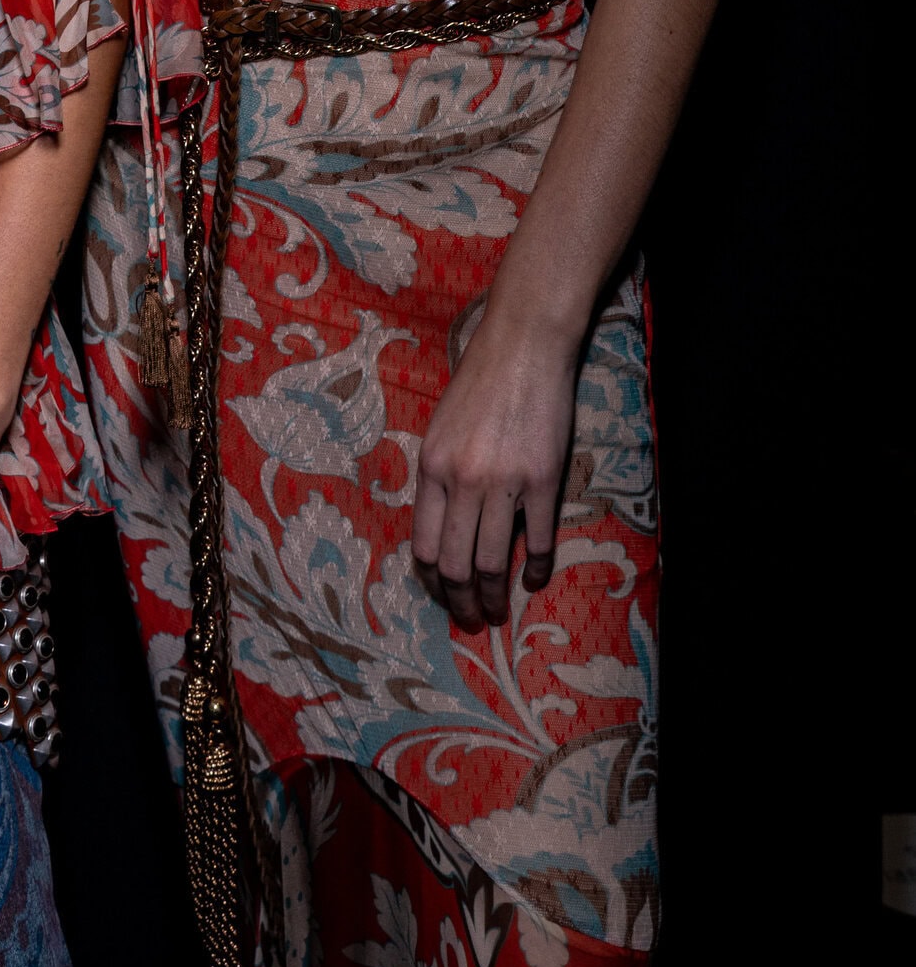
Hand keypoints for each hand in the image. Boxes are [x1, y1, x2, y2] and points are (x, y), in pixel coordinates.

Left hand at [410, 305, 578, 630]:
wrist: (523, 346)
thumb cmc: (479, 381)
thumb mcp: (440, 428)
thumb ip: (440, 475)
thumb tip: (442, 526)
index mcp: (431, 468)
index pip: (423, 546)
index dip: (432, 583)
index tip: (442, 598)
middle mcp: (462, 480)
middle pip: (455, 564)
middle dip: (460, 603)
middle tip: (470, 620)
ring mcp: (504, 482)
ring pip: (494, 562)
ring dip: (494, 597)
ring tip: (498, 612)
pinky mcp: (543, 479)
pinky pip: (539, 540)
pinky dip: (537, 569)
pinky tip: (534, 580)